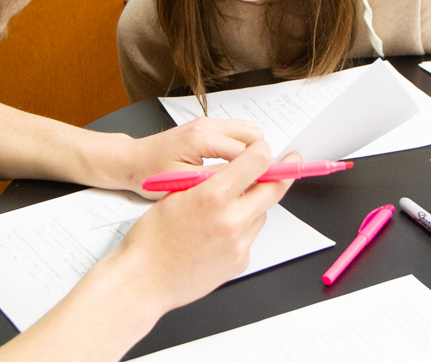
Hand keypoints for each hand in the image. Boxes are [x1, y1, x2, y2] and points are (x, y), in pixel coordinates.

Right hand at [103, 140, 300, 315]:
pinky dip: (240, 231)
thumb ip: (207, 181)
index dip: (263, 152)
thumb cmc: (151, 239)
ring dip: (252, 206)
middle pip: (273, 190)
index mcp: (212, 196)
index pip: (256, 162)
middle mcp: (231, 220)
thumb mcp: (174, 195)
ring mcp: (238, 245)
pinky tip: (216, 235)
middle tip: (287, 165)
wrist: (143, 281)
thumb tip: (230, 170)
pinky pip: (249, 237)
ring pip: (260, 214)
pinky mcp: (239, 262)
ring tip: (224, 211)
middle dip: (280, 175)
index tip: (265, 150)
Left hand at [118, 117, 265, 199]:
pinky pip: (238, 133)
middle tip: (257, 182)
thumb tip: (245, 184)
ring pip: (249, 131)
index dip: (260, 171)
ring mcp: (208, 123)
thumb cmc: (149, 173)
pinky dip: (243, 148)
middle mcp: (206, 125)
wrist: (132, 160)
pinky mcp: (207, 126)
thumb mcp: (183, 185)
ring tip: (245, 177)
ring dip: (253, 153)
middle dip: (259, 160)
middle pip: (253, 136)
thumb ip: (216, 181)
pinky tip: (234, 168)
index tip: (270, 186)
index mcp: (200, 139)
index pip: (245, 153)